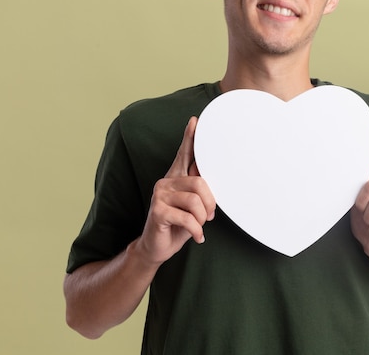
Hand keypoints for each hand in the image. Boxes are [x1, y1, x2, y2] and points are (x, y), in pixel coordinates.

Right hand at [135, 117, 215, 266]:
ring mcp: (160, 195)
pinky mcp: (157, 210)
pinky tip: (197, 237)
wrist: (157, 247)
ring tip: (200, 225)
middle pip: (200, 182)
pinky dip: (197, 230)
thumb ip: (199, 190)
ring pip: (195, 201)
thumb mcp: (193, 206)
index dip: (190, 137)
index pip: (184, 154)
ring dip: (203, 218)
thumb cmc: (179, 224)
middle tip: (210, 216)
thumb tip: (208, 178)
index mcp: (176, 177)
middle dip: (210, 203)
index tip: (195, 121)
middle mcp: (166, 181)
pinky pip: (187, 218)